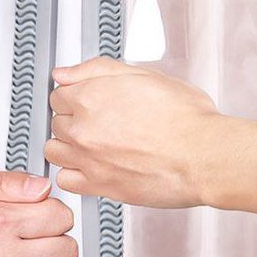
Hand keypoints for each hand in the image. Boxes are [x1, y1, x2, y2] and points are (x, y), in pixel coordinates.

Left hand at [45, 57, 221, 207]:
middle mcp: (83, 129)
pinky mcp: (97, 186)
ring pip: (54, 150)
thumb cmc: (185, 118)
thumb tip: (66, 73)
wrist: (203, 156)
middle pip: (56, 122)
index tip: (85, 101)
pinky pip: (65, 180)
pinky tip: (90, 167)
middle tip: (98, 122)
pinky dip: (73, 174)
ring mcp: (87, 159)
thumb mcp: (144, 75)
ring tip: (90, 145)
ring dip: (67, 146)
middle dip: (73, 120)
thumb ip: (97, 69)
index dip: (74, 96)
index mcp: (91, 97)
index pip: (58, 94)